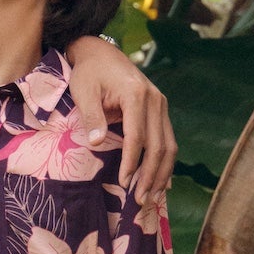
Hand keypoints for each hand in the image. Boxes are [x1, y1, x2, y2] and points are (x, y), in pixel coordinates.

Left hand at [65, 37, 175, 202]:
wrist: (100, 53)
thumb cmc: (88, 73)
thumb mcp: (83, 91)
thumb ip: (91, 117)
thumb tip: (97, 144)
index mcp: (136, 94)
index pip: (138, 136)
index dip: (132, 162)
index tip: (124, 183)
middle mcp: (155, 99)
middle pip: (159, 145)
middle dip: (150, 175)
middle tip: (141, 200)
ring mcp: (161, 105)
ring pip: (169, 145)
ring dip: (162, 173)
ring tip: (152, 197)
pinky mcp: (160, 110)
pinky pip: (167, 139)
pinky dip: (165, 162)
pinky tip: (161, 181)